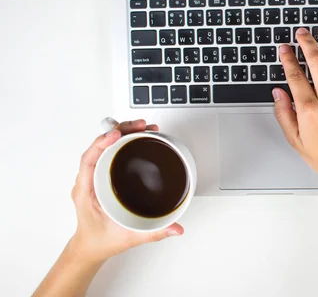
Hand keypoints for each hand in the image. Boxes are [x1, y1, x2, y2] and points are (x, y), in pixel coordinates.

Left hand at [70, 120, 183, 263]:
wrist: (91, 248)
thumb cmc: (100, 240)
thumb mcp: (128, 237)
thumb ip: (154, 233)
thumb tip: (175, 227)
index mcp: (86, 190)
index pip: (89, 159)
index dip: (101, 143)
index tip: (116, 134)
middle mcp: (88, 180)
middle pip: (100, 146)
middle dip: (119, 131)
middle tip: (140, 126)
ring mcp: (95, 176)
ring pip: (105, 146)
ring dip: (122, 133)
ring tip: (143, 127)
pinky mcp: (103, 175)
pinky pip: (109, 152)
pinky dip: (123, 142)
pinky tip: (137, 138)